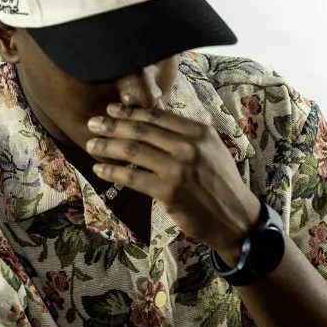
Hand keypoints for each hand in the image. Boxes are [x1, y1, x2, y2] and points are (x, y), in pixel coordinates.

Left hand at [86, 102, 260, 258]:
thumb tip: (156, 122)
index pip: (158, 116)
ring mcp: (178, 169)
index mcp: (199, 132)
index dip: (131, 111)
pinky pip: (133, 177)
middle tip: (93, 123)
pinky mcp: (168, 191)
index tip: (112, 109)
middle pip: (142, 130)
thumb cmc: (221, 185)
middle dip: (113, 124)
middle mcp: (189, 146)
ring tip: (91, 145)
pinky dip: (113, 172)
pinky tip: (99, 170)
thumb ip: (187, 136)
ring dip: (107, 146)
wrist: (235, 218)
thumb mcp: (211, 151)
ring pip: (133, 150)